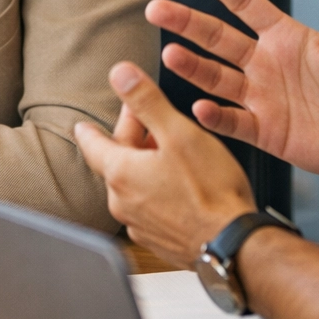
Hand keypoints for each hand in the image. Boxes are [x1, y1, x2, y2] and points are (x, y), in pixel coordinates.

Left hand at [75, 62, 256, 267]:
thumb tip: (120, 74)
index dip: (90, 129)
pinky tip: (180, 186)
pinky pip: (149, 207)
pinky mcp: (158, 240)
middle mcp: (122, 203)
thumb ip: (146, 101)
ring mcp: (138, 225)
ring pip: (134, 185)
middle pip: (117, 162)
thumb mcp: (179, 133)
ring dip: (146, 166)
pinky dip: (157, 191)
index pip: (92, 144)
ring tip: (171, 152)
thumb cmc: (212, 191)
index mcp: (121, 173)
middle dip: (132, 140)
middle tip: (152, 121)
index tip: (84, 124)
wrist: (234, 245)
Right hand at [149, 0, 318, 182]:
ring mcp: (262, 98)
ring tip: (168, 53)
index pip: (245, 3)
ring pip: (217, 78)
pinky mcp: (266, 131)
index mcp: (285, 36)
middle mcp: (266, 63)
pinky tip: (198, 106)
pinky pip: (233, 122)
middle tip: (155, 8)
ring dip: (192, 67)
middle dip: (186, 23)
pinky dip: (215, 116)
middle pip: (217, 38)